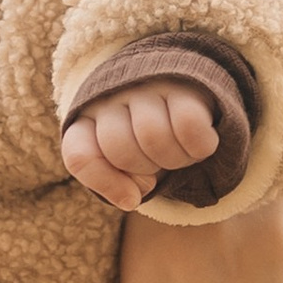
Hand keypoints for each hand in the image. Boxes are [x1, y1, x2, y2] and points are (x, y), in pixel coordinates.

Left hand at [61, 77, 220, 212]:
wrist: (188, 90)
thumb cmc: (151, 133)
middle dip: (146, 170)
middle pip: (122, 152)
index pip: (80, 156)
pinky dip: (199, 147)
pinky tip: (202, 145)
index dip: (105, 183)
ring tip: (181, 153)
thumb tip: (131, 199)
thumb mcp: (127, 159)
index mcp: (88, 116)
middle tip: (162, 163)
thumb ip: (116, 179)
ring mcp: (147, 85)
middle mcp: (113, 95)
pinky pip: (188, 124)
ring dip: (176, 160)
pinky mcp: (182, 83)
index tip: (131, 199)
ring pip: (154, 138)